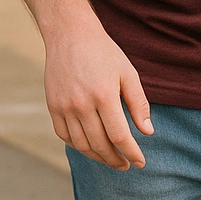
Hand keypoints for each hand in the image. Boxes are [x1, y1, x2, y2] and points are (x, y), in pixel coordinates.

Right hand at [43, 14, 154, 169]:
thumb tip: (148, 132)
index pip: (120, 136)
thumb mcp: (128, 73)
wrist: (70, 34)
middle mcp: (82, 104)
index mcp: (104, 95)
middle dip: (115, 160)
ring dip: (97, 157)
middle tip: (126, 165)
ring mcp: (64, 106)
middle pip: (100, 144)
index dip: (132, 153)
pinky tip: (90, 146)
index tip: (140, 163)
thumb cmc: (104, 53)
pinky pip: (64, 135)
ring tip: (110, 158)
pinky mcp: (52, 105)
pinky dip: (78, 146)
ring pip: (81, 144)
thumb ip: (139, 104)